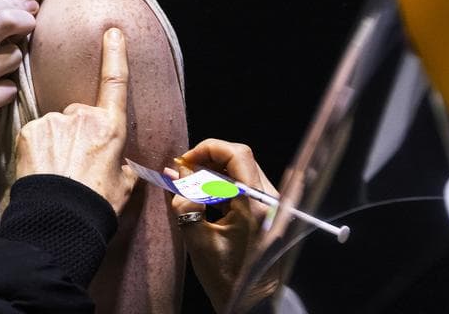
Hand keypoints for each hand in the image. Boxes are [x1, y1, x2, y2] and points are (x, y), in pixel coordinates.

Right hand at [0, 0, 38, 177]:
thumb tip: (8, 11)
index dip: (14, 3)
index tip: (30, 7)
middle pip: (3, 21)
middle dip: (26, 21)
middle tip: (34, 27)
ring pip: (13, 57)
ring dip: (15, 67)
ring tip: (0, 77)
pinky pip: (10, 89)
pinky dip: (7, 94)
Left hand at [14, 27, 137, 213]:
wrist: (59, 220)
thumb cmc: (96, 206)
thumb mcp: (125, 186)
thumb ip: (123, 165)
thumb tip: (122, 163)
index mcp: (110, 127)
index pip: (115, 82)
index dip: (115, 54)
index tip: (112, 31)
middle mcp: (82, 117)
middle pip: (79, 115)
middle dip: (76, 132)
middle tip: (74, 164)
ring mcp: (54, 121)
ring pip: (55, 125)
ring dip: (55, 142)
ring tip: (55, 172)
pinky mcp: (29, 130)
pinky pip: (35, 133)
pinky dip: (37, 148)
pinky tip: (40, 169)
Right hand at [169, 139, 280, 313]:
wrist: (253, 303)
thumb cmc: (227, 279)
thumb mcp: (198, 241)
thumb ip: (185, 203)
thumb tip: (175, 174)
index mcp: (255, 206)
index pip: (236, 155)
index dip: (207, 150)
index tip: (185, 161)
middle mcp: (269, 200)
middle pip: (240, 159)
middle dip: (208, 159)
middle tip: (184, 171)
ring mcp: (273, 206)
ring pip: (243, 171)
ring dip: (215, 172)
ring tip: (192, 186)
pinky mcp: (270, 212)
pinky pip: (245, 186)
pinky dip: (224, 186)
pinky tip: (207, 199)